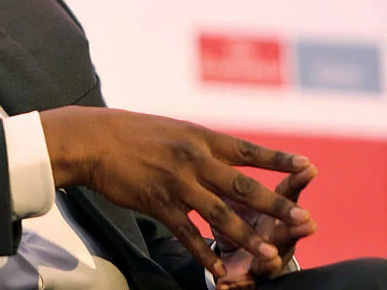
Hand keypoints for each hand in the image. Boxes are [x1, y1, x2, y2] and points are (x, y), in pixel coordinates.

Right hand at [38, 107, 314, 278]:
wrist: (92, 140)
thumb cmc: (129, 132)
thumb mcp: (171, 130)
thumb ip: (198, 145)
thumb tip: (222, 154)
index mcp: (199, 138)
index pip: (247, 150)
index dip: (279, 160)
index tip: (308, 166)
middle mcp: (193, 159)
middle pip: (242, 186)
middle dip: (276, 206)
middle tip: (304, 220)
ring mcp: (177, 183)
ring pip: (220, 215)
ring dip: (248, 238)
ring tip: (272, 256)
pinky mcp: (157, 203)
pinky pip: (187, 233)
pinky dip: (205, 253)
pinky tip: (220, 270)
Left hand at [213, 165, 317, 289]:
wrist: (233, 252)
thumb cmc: (237, 212)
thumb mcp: (238, 195)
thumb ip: (243, 181)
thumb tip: (249, 152)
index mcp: (272, 212)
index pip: (287, 194)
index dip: (297, 181)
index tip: (310, 167)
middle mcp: (276, 235)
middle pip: (287, 231)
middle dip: (296, 228)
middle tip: (309, 224)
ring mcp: (266, 257)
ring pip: (271, 260)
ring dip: (271, 260)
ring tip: (273, 259)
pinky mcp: (248, 276)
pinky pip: (242, 282)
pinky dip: (235, 283)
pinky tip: (224, 285)